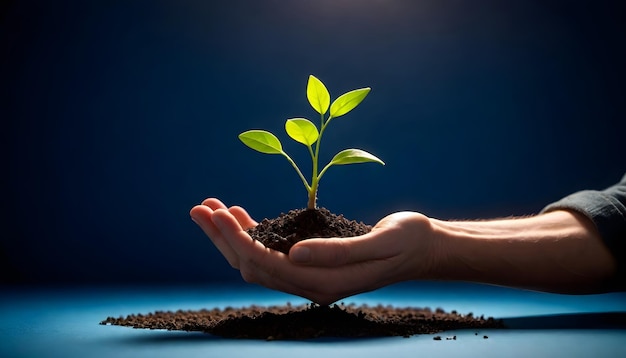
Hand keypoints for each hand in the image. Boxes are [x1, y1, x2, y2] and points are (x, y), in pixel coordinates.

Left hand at [190, 198, 438, 304]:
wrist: (424, 250)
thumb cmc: (407, 241)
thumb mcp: (379, 240)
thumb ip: (337, 251)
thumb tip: (294, 253)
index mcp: (325, 283)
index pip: (266, 264)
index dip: (238, 239)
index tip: (218, 212)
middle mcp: (312, 285)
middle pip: (252, 266)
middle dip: (223, 237)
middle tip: (199, 208)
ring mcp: (311, 278)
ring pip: (257, 262)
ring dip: (231, 237)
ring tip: (211, 208)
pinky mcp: (312, 266)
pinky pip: (272, 255)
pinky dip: (251, 236)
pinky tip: (241, 217)